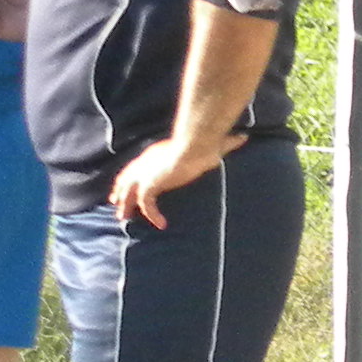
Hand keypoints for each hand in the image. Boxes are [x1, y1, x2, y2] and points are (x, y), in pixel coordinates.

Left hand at [110, 131, 240, 227]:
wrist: (196, 146)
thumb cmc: (204, 143)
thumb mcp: (214, 146)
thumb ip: (227, 143)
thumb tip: (244, 137)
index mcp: (154, 153)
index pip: (136, 166)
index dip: (130, 177)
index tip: (127, 186)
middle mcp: (145, 163)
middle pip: (126, 179)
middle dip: (120, 192)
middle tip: (117, 205)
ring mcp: (145, 174)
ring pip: (128, 193)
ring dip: (126, 206)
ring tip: (125, 219)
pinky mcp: (150, 185)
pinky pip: (146, 205)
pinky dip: (152, 215)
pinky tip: (161, 224)